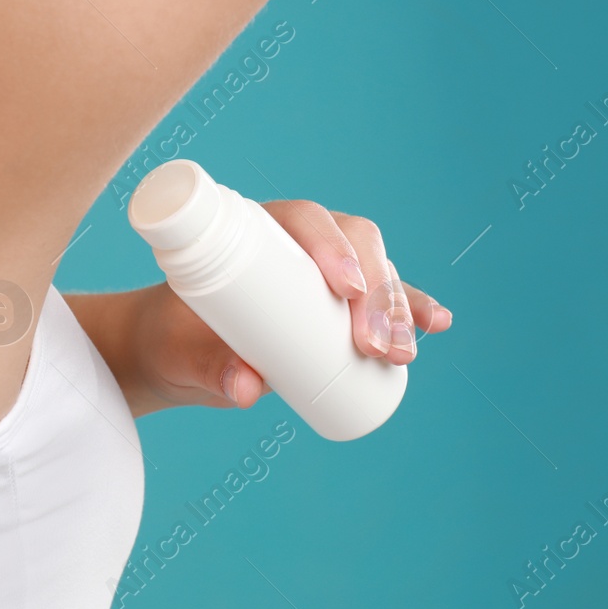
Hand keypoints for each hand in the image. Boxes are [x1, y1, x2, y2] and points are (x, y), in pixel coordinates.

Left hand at [122, 200, 451, 414]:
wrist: (174, 354)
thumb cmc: (173, 341)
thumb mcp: (181, 356)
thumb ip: (209, 370)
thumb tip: (248, 389)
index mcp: (257, 232)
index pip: (304, 219)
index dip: (331, 245)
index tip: (345, 289)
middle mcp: (297, 243)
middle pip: (353, 243)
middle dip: (374, 290)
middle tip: (374, 345)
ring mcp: (323, 272)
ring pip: (376, 271)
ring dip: (397, 307)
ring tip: (402, 353)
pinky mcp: (338, 305)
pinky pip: (384, 300)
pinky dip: (411, 309)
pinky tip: (435, 323)